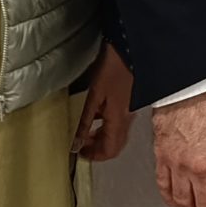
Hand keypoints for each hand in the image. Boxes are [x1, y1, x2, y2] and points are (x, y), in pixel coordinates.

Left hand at [73, 43, 135, 161]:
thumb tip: (76, 144)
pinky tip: (95, 117)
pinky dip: (105, 128)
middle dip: (97, 149)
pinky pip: (118, 124)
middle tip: (80, 144)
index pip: (109, 150)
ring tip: (85, 132)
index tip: (78, 152)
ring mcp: (129, 112)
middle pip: (115, 146)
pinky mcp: (129, 104)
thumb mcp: (93, 96)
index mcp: (118, 120)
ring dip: (101, 139)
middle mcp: (126, 119)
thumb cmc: (111, 70)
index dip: (94, 156)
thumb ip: (85, 122)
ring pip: (117, 136)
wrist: (129, 51)